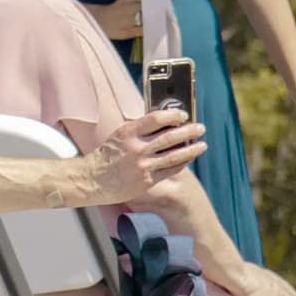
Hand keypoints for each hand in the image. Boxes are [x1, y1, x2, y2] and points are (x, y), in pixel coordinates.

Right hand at [84, 112, 205, 202]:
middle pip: (170, 136)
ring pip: (174, 155)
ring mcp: (143, 165)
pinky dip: (182, 163)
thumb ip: (140, 129)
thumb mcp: (120, 135)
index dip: (173, 115)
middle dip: (189, 131)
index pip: (156, 118)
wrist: (92, 180)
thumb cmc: (108, 155)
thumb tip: (165, 121)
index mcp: (129, 132)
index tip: (183, 115)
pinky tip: (189, 158)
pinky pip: (170, 170)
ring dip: (191, 149)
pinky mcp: (146, 181)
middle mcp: (137, 148)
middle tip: (200, 128)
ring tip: (202, 145)